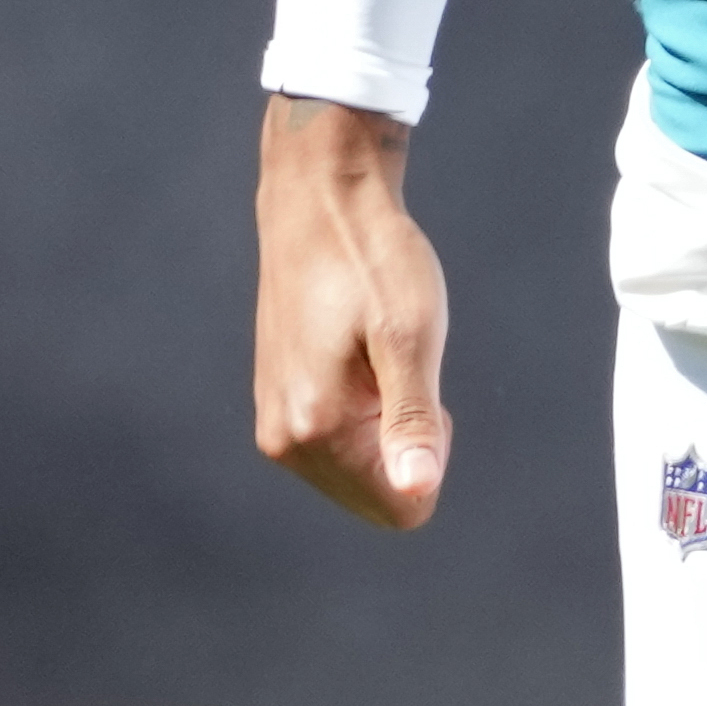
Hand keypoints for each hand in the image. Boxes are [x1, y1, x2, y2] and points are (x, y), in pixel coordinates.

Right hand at [251, 94, 452, 529]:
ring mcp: (275, 419)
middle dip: (404, 441)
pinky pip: (337, 439)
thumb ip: (413, 421)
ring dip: (382, 420)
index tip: (416, 383)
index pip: (401, 508)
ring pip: (358, 468)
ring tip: (374, 349)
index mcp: (313, 430)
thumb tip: (416, 491)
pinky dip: (362, 405)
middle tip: (396, 363)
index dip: (430, 451)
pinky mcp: (278, 398)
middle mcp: (283, 438)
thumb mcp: (411, 334)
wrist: (320, 197)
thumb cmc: (370, 257)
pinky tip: (356, 346)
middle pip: (376, 495)